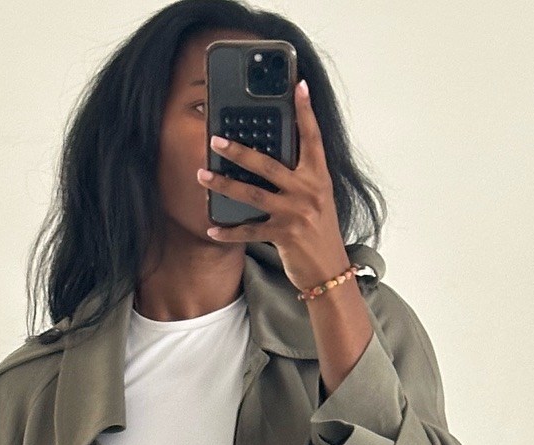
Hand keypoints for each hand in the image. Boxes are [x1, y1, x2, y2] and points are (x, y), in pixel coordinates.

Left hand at [198, 79, 351, 293]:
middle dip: (239, 151)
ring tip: (202, 175)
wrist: (330, 271)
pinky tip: (212, 228)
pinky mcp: (283, 236)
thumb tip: (273, 155)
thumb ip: (301, 176)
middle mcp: (307, 191)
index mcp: (318, 177)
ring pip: (252, 194)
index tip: (298, 85)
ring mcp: (294, 214)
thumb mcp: (318, 198)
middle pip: (268, 164)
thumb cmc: (320, 232)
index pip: (312, 137)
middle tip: (216, 140)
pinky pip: (249, 231)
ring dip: (223, 184)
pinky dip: (229, 231)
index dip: (305, 111)